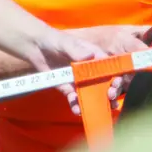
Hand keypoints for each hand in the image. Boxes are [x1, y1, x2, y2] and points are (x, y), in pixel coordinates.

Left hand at [27, 26, 151, 114]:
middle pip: (104, 83)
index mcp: (94, 57)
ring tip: (98, 111)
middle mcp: (89, 70)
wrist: (35, 47)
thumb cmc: (54, 40)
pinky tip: (77, 110)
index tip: (117, 84)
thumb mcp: (65, 43)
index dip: (116, 75)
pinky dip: (77, 105)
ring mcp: (79, 80)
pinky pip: (75, 99)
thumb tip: (90, 55)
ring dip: (96, 103)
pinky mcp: (68, 88)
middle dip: (109, 92)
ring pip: (91, 94)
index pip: (110, 67)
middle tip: (110, 99)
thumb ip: (77, 49)